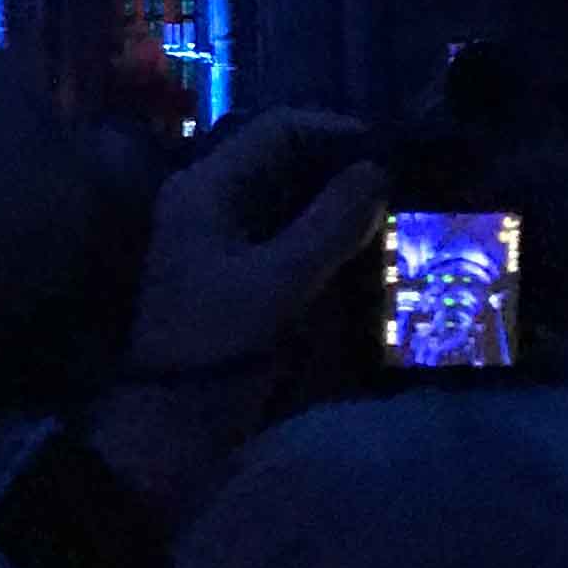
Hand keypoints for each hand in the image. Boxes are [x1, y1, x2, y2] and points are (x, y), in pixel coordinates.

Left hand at [88, 109, 382, 525]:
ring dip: (335, 208)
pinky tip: (362, 258)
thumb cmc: (216, 349)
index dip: (336, 133)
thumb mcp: (278, 284)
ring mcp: (217, 243)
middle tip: (401, 188)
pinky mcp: (231, 281)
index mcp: (205, 187)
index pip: (278, 130)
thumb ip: (329, 224)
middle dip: (341, 171)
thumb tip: (376, 171)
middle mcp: (208, 202)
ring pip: (286, 203)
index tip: (393, 154)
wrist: (166, 437)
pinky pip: (283, 241)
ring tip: (392, 220)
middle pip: (283, 163)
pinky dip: (322, 243)